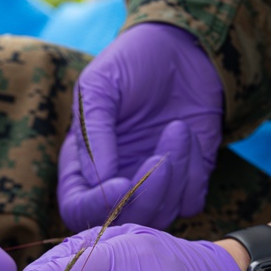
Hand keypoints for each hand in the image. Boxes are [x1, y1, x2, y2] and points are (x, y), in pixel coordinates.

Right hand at [58, 23, 222, 230]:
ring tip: (177, 129)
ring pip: (159, 216)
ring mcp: (151, 186)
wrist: (185, 46)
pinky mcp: (186, 182)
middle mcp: (113, 184)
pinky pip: (190, 202)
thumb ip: (93, 134)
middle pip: (120, 223)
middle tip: (160, 159)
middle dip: (144, 197)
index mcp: (81, 166)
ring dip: (174, 179)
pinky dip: (194, 175)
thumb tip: (100, 181)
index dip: (97, 206)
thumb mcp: (99, 86)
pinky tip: (187, 135)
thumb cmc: (131, 62)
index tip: (122, 182)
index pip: (76, 209)